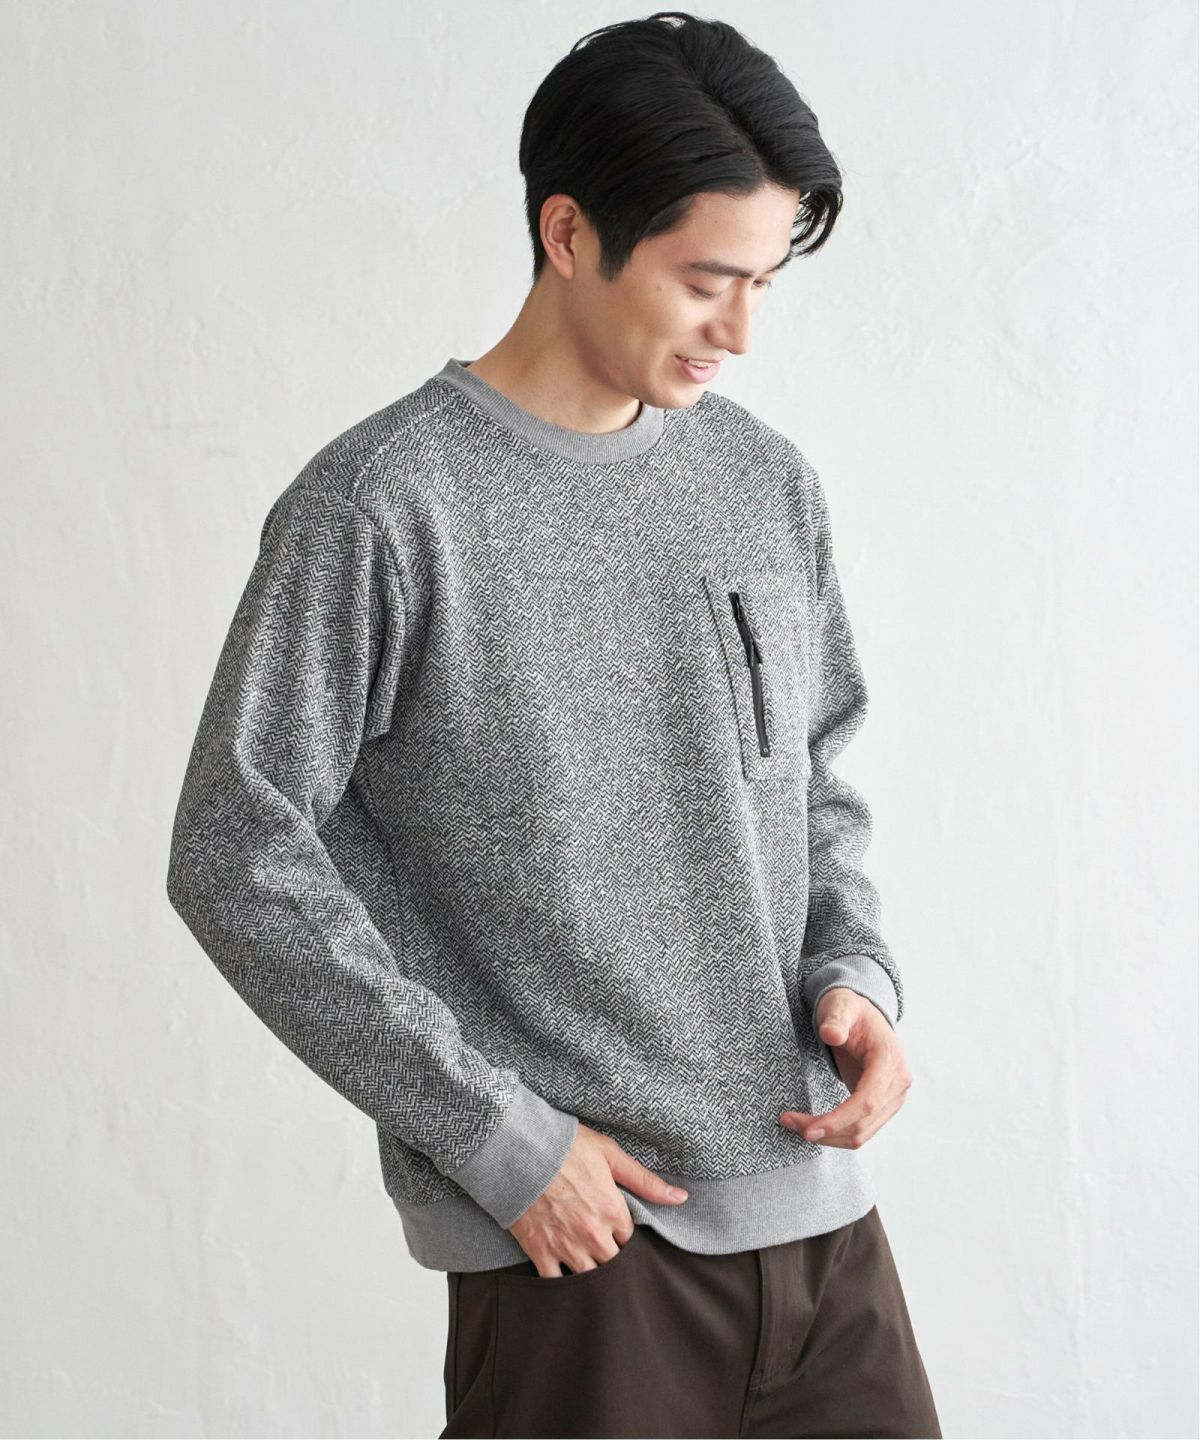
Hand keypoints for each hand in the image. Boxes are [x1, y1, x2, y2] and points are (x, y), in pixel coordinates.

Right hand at [507, 1122, 688, 1276]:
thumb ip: (645, 1181)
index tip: (623, 1238)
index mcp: (613, 1211)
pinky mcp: (540, 1252)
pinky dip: (562, 1286)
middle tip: (610, 1258)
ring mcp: (566, 1246)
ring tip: (593, 1272)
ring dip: (594, 1279)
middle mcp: (593, 1235)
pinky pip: (556, 1284)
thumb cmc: (565, 1147)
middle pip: (616, 1267)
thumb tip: (681, 1198)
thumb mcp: (609, 1154)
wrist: (519, 1149)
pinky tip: (567, 1284)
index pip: (634, 1244)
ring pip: (590, 1281)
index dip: (630, 1242)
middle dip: (615, 1263)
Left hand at [779, 986, 912, 1147]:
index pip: (867, 1101)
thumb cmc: (851, 1010)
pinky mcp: (881, 1106)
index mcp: (890, 1061)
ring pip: (861, 1134)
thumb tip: (831, 1034)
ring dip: (828, 1137)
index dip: (839, 1119)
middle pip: (863, 1124)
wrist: (863, 1016)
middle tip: (789, 1122)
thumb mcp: (841, 1006)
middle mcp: (898, 1084)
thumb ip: (836, 1019)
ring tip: (795, 1125)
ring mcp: (892, 1098)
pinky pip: (860, 1129)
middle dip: (826, 1131)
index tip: (809, 1129)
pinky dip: (836, 1133)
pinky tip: (812, 1125)